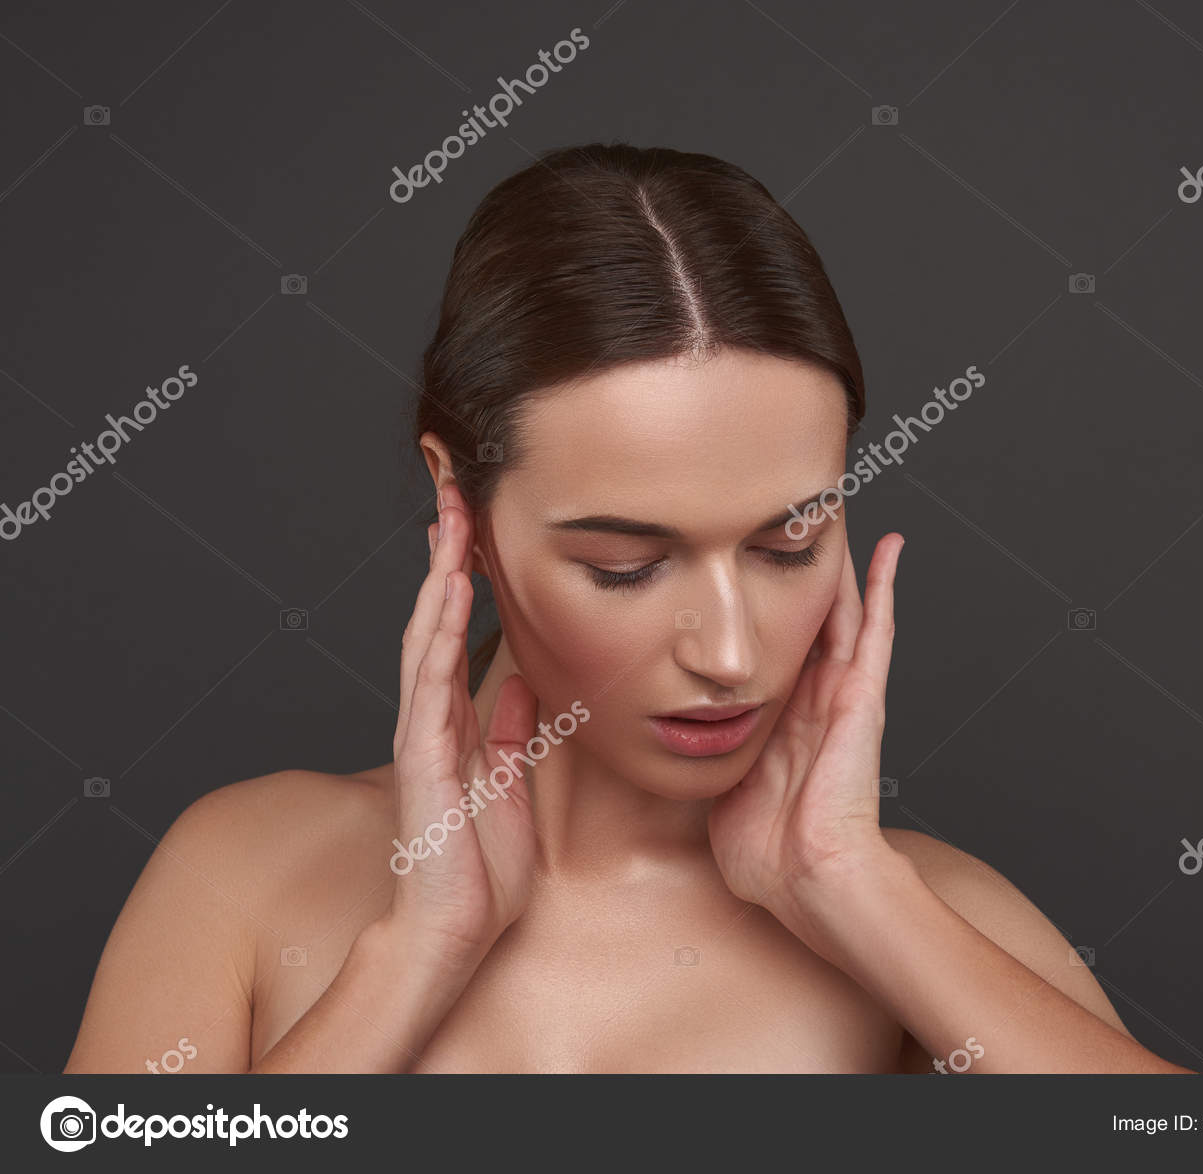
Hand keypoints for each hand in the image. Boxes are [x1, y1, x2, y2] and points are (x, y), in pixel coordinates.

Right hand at [387, 483, 539, 967]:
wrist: (454, 930)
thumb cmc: (479, 869)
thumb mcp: (509, 785)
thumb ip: (512, 735)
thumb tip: (525, 687)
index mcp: (456, 725)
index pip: (458, 636)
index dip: (466, 581)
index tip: (476, 531)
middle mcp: (432, 718)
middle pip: (436, 621)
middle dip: (447, 559)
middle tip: (455, 497)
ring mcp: (421, 732)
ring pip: (427, 636)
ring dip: (440, 577)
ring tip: (452, 521)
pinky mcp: (420, 754)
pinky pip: (430, 679)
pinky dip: (439, 630)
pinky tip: (448, 589)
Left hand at [708, 530, 903, 915]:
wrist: (805, 877)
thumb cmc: (765, 852)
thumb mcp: (721, 788)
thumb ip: (705, 758)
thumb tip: (667, 739)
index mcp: (784, 719)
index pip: (775, 647)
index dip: (765, 607)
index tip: (749, 566)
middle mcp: (816, 700)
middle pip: (811, 618)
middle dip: (800, 572)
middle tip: (794, 519)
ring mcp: (844, 694)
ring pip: (842, 611)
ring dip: (841, 564)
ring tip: (837, 513)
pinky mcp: (864, 695)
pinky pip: (876, 630)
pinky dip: (885, 587)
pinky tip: (890, 546)